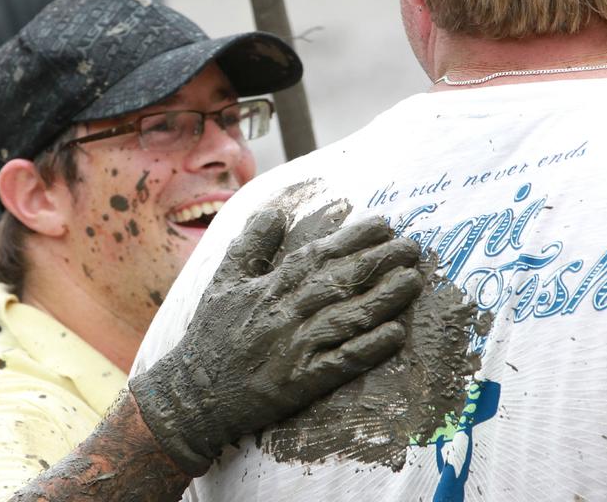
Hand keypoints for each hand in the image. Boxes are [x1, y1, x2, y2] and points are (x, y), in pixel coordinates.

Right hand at [129, 208, 424, 475]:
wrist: (192, 396)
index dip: (352, 239)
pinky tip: (395, 334)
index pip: (317, 255)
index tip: (383, 225)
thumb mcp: (223, 281)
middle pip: (339, 281)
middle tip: (412, 246)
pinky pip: (341, 362)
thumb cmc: (210, 335)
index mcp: (267, 287)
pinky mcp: (300, 383)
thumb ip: (251, 244)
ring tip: (414, 281)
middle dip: (379, 261)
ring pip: (346, 318)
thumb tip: (277, 211)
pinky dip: (369, 348)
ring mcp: (294, 349)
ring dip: (383, 298)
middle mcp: (284, 314)